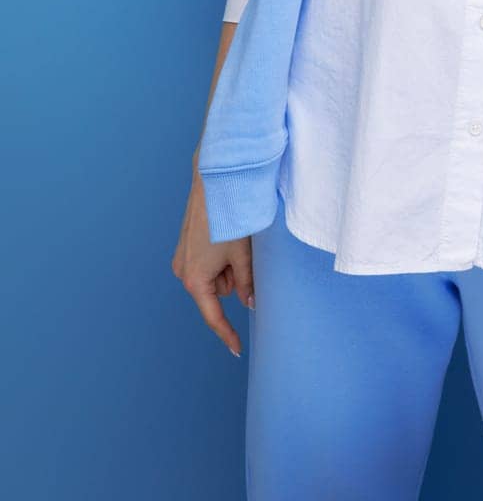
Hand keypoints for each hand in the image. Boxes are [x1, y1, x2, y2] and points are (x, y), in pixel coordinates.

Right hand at [171, 166, 254, 358]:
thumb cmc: (228, 218)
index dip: (227, 334)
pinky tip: (226, 236)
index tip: (237, 349)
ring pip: (216, 276)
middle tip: (243, 253)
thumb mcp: (242, 254)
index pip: (214, 316)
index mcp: (195, 280)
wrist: (212, 183)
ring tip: (234, 239)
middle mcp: (183, 272)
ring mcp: (183, 258)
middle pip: (219, 292)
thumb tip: (250, 303)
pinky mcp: (186, 246)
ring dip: (228, 265)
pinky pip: (209, 263)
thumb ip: (247, 283)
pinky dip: (221, 256)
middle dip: (234, 279)